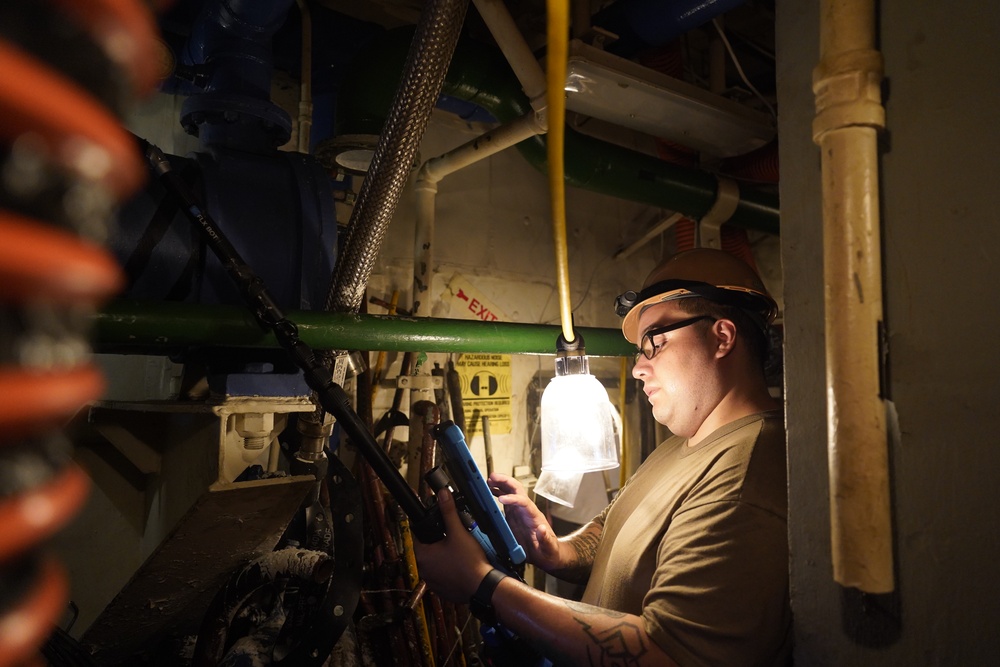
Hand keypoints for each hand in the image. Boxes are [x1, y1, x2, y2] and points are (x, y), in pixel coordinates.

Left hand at [413, 487, 492, 602]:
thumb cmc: (469, 562)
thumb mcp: (458, 532)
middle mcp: (424, 570)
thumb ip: (448, 512)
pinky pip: (442, 576)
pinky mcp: (442, 590)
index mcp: (423, 555)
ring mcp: (432, 582)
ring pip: (435, 563)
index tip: (438, 525)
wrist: (482, 586)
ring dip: (443, 557)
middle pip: (428, 549)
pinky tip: (461, 565)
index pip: (419, 535)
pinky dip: (449, 570)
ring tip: (458, 551)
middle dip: (438, 542)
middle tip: (452, 537)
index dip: (429, 527)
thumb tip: (442, 494)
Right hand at [488, 471, 562, 571]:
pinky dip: (498, 493)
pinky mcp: (514, 515)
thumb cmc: (549, 551)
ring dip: (501, 484)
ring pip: (511, 492)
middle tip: (492, 478)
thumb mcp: (549, 548)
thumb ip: (546, 540)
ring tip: (489, 480)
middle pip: (517, 490)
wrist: (547, 554)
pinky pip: (506, 500)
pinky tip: (491, 490)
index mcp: (534, 517)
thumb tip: (542, 529)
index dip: (513, 498)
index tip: (502, 498)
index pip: (524, 502)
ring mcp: (519, 512)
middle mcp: (526, 510)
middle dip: (506, 482)